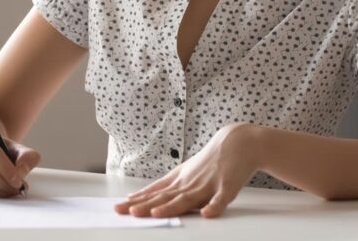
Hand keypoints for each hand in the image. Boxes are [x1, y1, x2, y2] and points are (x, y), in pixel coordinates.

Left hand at [114, 123, 259, 218]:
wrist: (238, 143)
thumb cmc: (211, 160)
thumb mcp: (185, 170)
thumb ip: (167, 185)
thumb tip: (145, 195)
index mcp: (180, 179)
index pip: (154, 192)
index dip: (137, 200)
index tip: (120, 207)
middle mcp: (189, 183)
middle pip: (165, 197)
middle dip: (145, 205)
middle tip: (126, 212)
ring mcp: (207, 185)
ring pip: (187, 199)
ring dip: (171, 207)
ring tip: (155, 213)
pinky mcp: (227, 187)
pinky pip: (221, 199)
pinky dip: (214, 207)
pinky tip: (207, 214)